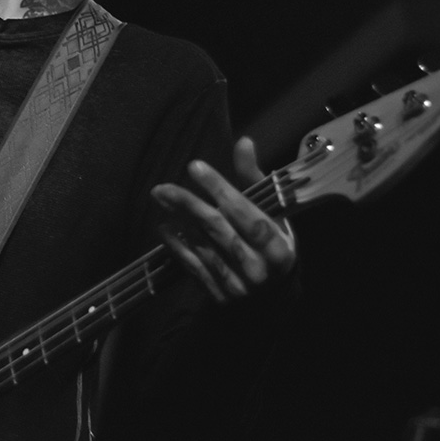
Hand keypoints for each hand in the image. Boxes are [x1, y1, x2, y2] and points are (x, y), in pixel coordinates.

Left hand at [151, 137, 295, 303]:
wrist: (276, 298)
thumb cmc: (275, 245)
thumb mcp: (275, 213)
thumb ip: (255, 180)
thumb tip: (243, 142)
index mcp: (278, 246)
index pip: (247, 214)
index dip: (220, 190)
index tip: (195, 167)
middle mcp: (259, 268)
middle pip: (219, 231)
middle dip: (189, 205)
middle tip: (163, 187)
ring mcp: (239, 285)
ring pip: (204, 248)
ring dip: (179, 222)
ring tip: (162, 200)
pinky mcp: (221, 296)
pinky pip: (195, 268)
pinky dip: (178, 246)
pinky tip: (165, 227)